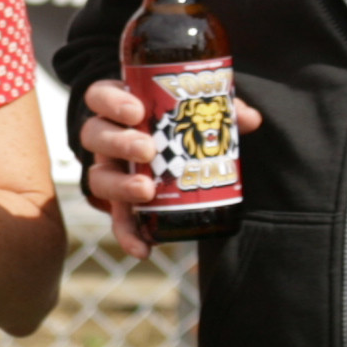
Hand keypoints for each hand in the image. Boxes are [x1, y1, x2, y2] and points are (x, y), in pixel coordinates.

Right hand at [75, 76, 261, 254]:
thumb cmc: (178, 122)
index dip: (111, 102)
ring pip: (98, 177)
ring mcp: (110, 171)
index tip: (136, 111)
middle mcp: (106, 138)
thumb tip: (252, 120)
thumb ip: (220, 108)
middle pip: (94, 135)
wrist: (167, 153)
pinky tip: (143, 249)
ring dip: (120, 185)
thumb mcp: (195, 110)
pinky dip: (128, 235)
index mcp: (119, 107)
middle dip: (119, 143)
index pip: (100, 96)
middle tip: (147, 149)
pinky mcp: (120, 203)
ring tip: (146, 190)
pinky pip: (118, 219)